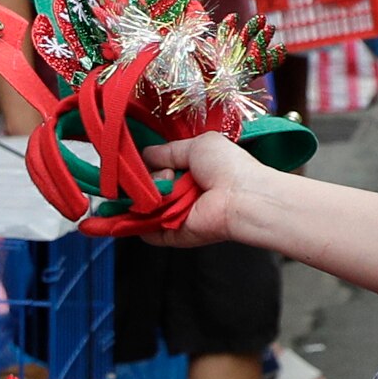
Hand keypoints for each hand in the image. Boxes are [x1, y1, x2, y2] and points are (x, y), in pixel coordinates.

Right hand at [135, 132, 279, 247]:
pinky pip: (147, 230)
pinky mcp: (174, 233)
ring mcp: (176, 214)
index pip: (157, 168)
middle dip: (148, 178)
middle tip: (167, 175)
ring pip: (143, 205)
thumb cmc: (229, 167)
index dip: (147, 165)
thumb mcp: (197, 145)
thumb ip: (168, 150)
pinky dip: (136, 223)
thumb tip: (146, 154)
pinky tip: (134, 211)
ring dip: (148, 195)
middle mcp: (182, 193)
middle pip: (147, 187)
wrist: (243, 197)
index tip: (139, 162)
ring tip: (169, 188)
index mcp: (190, 171)